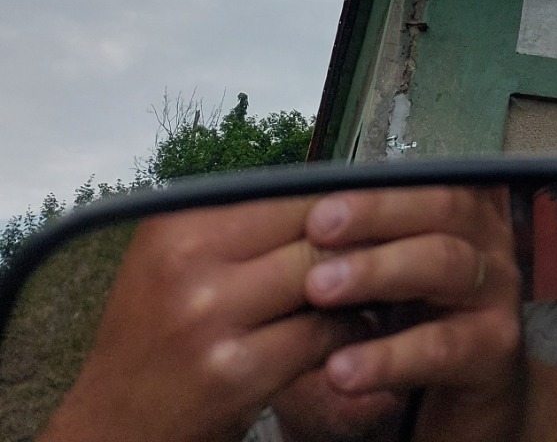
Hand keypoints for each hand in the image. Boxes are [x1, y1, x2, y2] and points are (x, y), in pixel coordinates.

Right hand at [39, 197, 348, 441]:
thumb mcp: (178, 266)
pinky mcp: (234, 372)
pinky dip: (348, 334)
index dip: (342, 205)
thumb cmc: (154, 346)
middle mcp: (188, 261)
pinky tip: (356, 335)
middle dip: (360, 242)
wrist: (107, 433)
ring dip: (363, 287)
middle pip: (314, 228)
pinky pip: (321, 335)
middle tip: (395, 249)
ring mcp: (209, 317)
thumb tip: (338, 194)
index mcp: (178, 222)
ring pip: (326, 276)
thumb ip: (244, 228)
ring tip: (378, 290)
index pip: (290, 191)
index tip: (377, 213)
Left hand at [276, 185, 525, 441]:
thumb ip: (338, 256)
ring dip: (379, 269)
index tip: (310, 199)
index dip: (366, 185)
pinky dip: (390, 356)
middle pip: (439, 203)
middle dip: (375, 211)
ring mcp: (495, 294)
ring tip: (321, 289)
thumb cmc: (395, 342)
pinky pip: (442, 346)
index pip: (415, 180)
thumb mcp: (363, 295)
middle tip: (317, 227)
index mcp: (452, 214)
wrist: (448, 420)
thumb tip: (274, 218)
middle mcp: (484, 241)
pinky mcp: (494, 353)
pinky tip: (344, 370)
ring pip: (444, 261)